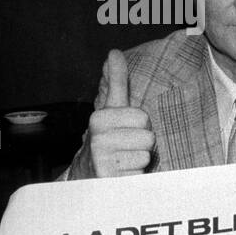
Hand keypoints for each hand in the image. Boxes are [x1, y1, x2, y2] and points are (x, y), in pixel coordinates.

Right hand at [87, 49, 154, 176]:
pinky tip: (122, 175)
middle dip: (142, 143)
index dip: (139, 125)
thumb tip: (114, 53)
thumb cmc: (106, 140)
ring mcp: (102, 162)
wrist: (87, 177)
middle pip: (148, 137)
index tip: (125, 130)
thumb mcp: (110, 110)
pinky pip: (141, 175)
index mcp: (99, 119)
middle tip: (126, 147)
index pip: (142, 117)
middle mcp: (97, 139)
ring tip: (124, 161)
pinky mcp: (110, 182)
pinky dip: (136, 177)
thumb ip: (115, 82)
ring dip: (139, 161)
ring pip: (146, 156)